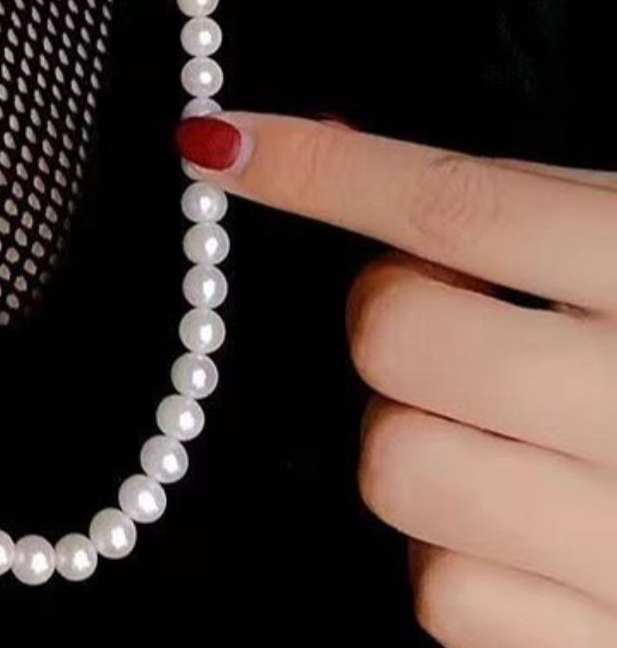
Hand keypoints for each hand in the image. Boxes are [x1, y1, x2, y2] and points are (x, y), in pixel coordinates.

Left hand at [177, 112, 616, 647]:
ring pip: (395, 468)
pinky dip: (451, 550)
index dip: (317, 168)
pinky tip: (523, 519)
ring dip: (412, 433)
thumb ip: (512, 206)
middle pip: (396, 337)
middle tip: (453, 313)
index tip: (216, 144)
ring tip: (494, 425)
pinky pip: (440, 594)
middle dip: (392, 312)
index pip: (454, 206)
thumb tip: (314, 144)